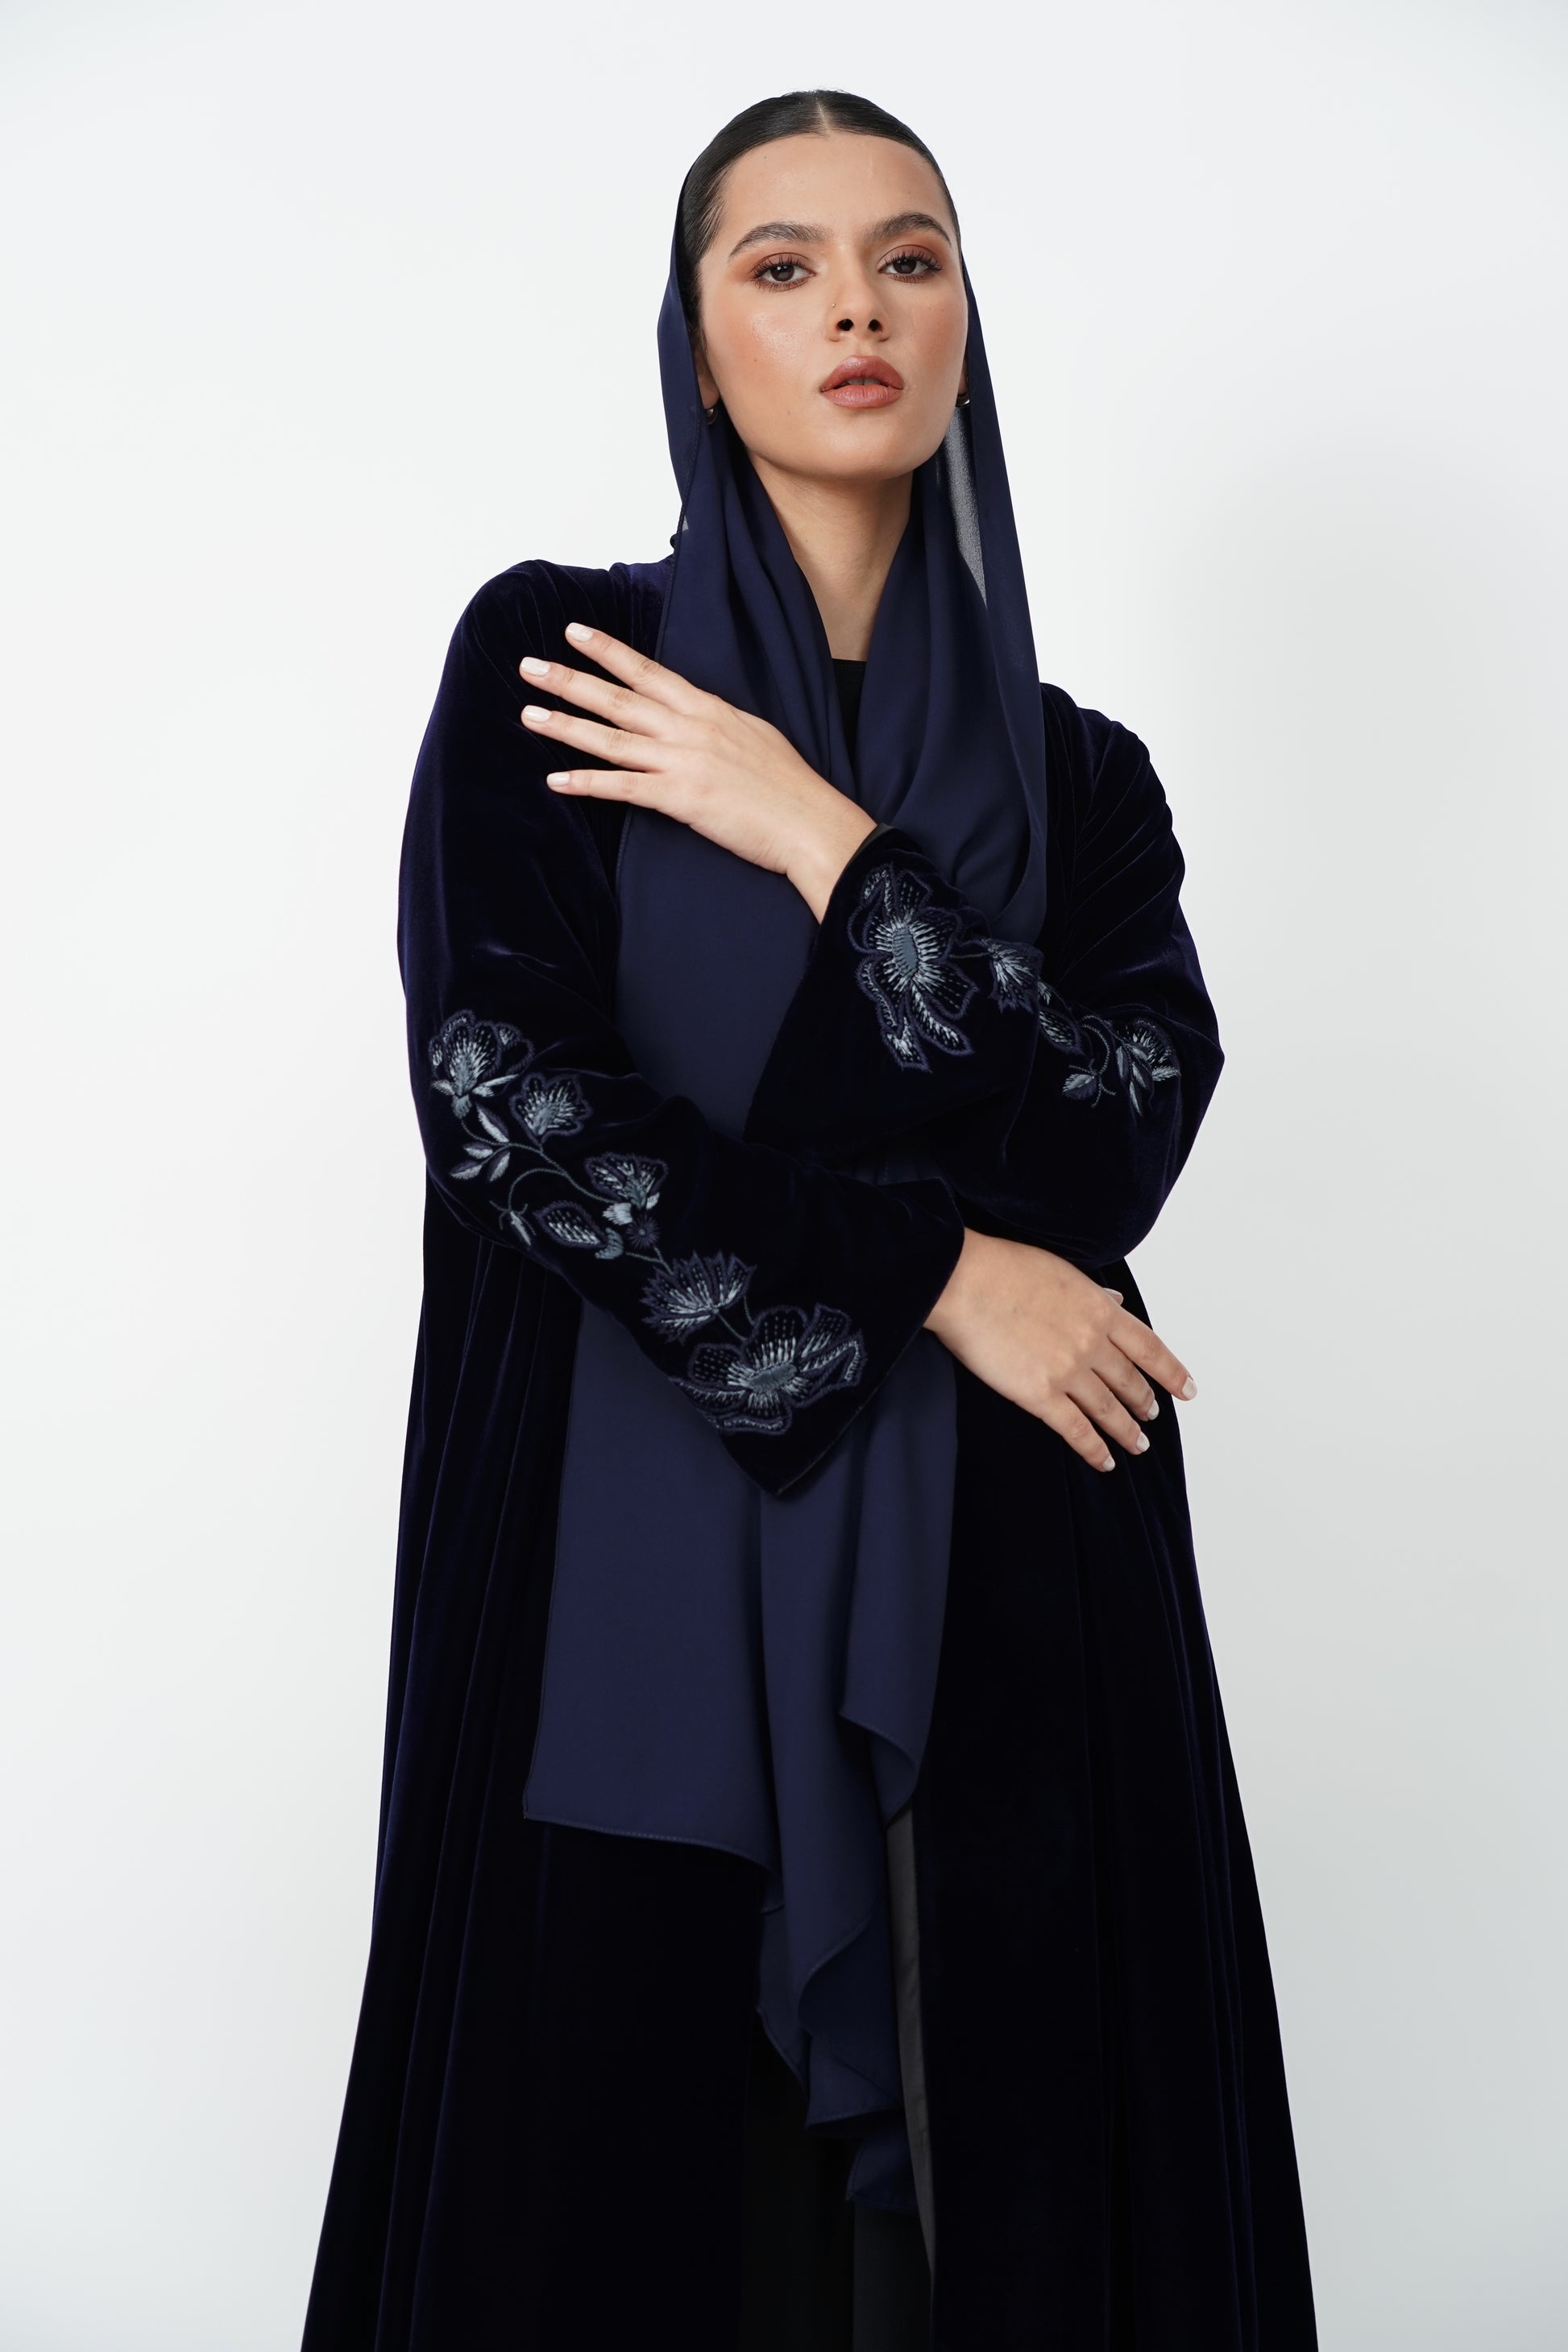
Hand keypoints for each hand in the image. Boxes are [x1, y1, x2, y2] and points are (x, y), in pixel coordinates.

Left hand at [518, 622, 877, 920]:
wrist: (810, 822)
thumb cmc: (789, 785)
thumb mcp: (754, 736)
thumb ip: (717, 724)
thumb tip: (697, 717)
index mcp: (708, 709)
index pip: (648, 672)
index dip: (609, 651)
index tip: (574, 632)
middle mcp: (690, 728)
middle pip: (619, 699)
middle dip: (570, 679)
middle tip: (528, 666)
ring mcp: (684, 761)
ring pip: (612, 738)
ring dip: (566, 725)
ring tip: (529, 714)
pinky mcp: (681, 798)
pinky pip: (624, 788)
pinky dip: (588, 784)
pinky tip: (556, 780)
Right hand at [924, 1228, 1196, 1471]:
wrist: (964, 1282)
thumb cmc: (1004, 1268)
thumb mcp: (1062, 1271)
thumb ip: (1093, 1293)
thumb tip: (1116, 1302)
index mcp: (1100, 1310)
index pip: (1150, 1348)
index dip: (1173, 1373)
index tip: (1188, 1389)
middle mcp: (1092, 1343)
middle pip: (1130, 1382)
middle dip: (1145, 1402)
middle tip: (1153, 1416)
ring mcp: (1068, 1372)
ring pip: (1109, 1409)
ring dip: (1127, 1430)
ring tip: (1138, 1444)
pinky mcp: (1039, 1395)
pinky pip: (1075, 1429)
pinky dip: (1094, 1449)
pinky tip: (1105, 1461)